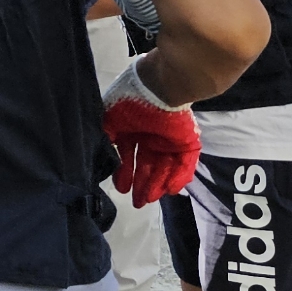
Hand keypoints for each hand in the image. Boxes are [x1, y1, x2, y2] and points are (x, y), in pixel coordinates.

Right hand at [99, 60, 199, 206]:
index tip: (121, 188)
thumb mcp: (109, 117)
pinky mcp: (187, 142)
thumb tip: (104, 153)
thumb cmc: (130, 100)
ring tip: (149, 199)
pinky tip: (170, 190)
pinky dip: (179, 177)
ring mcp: (170, 141)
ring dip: (157, 184)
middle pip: (146, 166)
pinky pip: (185, 164)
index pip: (128, 156)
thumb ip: (107, 136)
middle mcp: (151, 137)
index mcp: (132, 130)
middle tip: (136, 203)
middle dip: (141, 184)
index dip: (124, 173)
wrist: (159, 86)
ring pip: (165, 168)